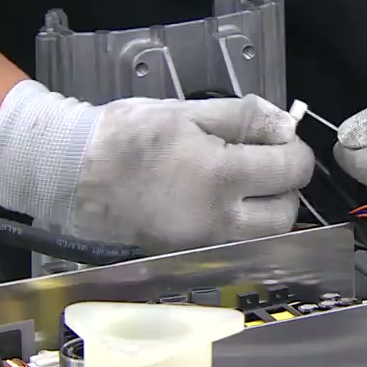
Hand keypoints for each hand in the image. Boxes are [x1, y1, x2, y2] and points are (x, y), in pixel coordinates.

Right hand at [0, 81, 313, 250]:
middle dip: (286, 189)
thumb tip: (284, 125)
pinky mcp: (188, 253)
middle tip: (268, 165)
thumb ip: (243, 118)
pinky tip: (222, 203)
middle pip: (285, 215)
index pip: (290, 170)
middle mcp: (220, 219)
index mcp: (222, 176)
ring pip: (262, 237)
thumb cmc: (127, 135)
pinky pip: (233, 245)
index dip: (295, 151)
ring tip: (247, 184)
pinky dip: (240, 226)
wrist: (72, 173)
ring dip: (267, 212)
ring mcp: (204, 242)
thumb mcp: (186, 112)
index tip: (282, 140)